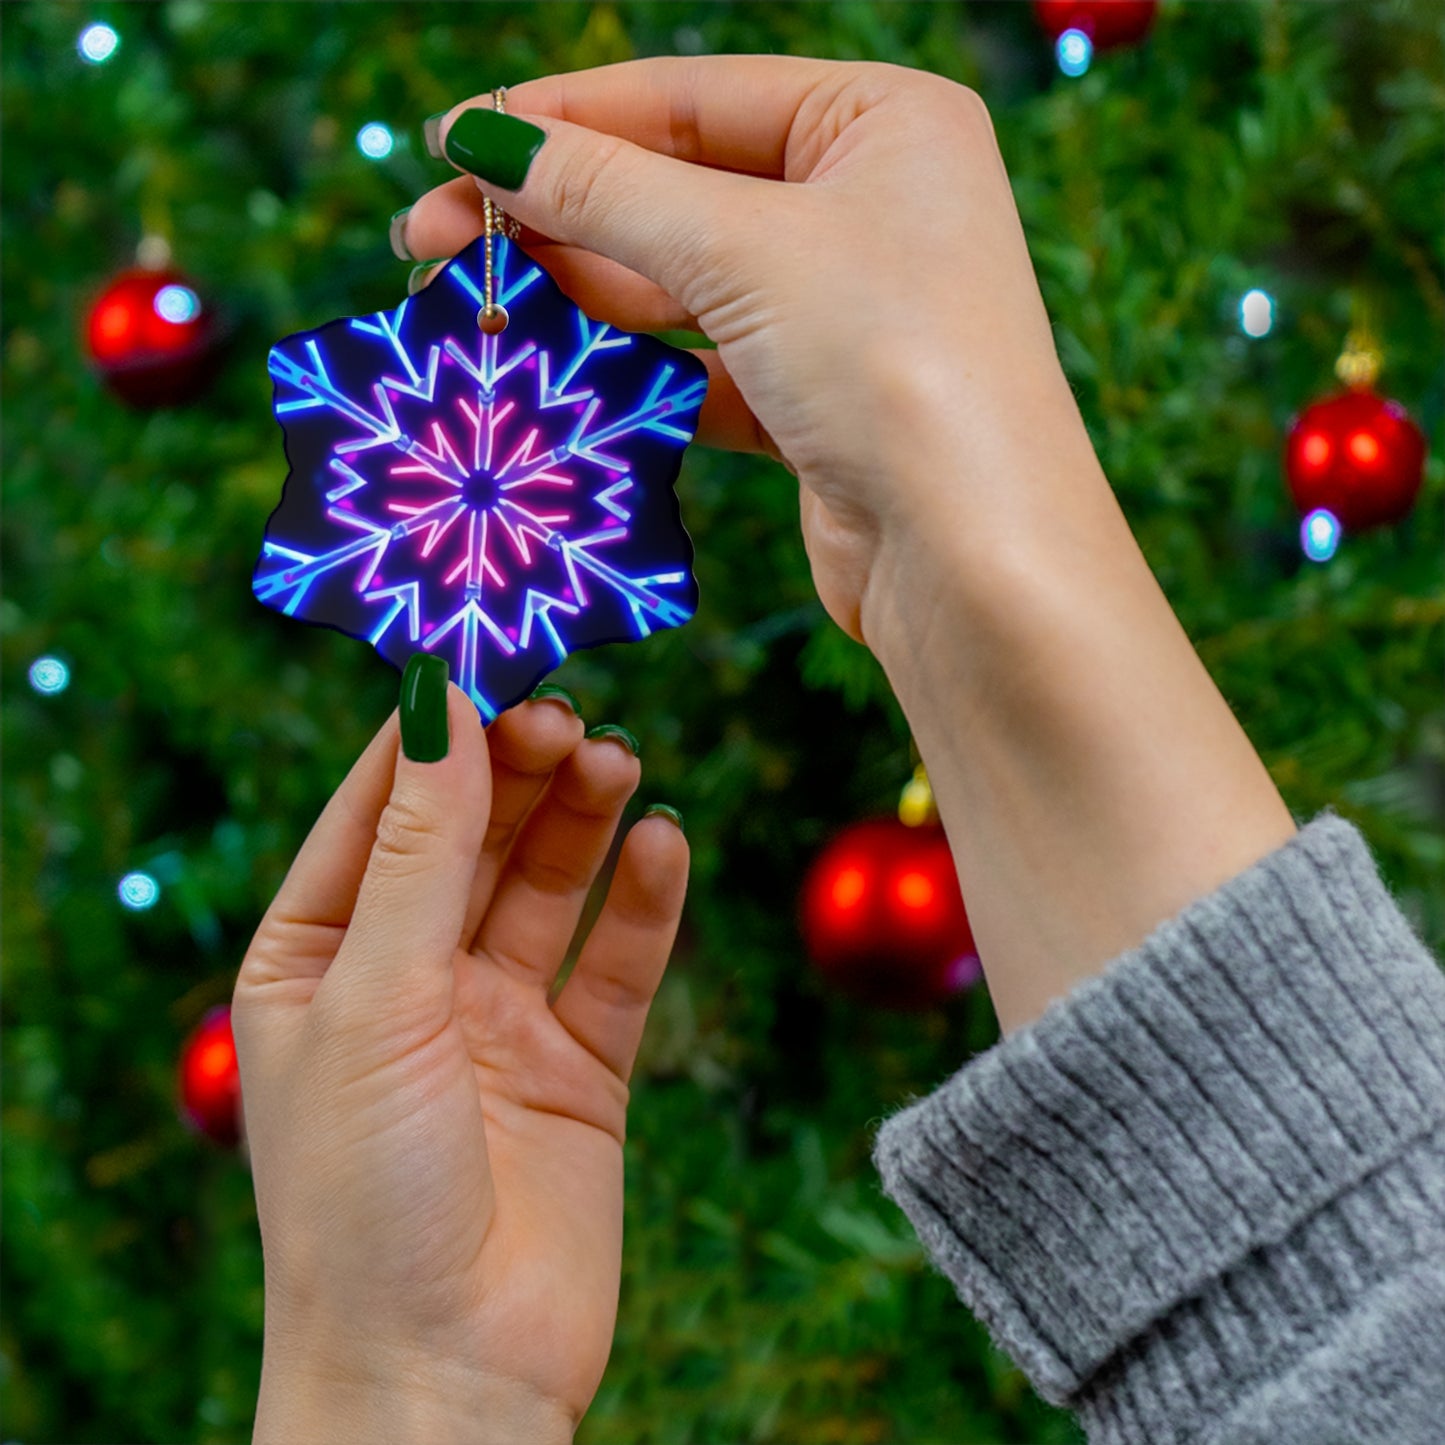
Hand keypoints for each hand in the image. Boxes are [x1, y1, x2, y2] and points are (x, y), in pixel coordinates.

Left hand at [232, 681, 686, 1441]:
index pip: (377, 810)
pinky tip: (665, 844)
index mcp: (318, 958)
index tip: (488, 653)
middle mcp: (408, 979)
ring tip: (620, 761)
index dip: (432, 733)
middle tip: (571, 712)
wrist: (446, 1377)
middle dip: (519, 770)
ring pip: (549, 886)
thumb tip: (439, 703)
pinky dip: (644, 902)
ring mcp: (497, 1021)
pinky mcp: (579, 1067)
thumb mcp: (377, 999)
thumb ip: (420, 851)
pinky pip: (617, 962)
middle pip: (473, 837)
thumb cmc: (364, 1196)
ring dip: (584, 820)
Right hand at [401, 56, 1086, 644]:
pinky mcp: (817, 401)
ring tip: (470, 299)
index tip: (450, 142)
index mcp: (882, 121)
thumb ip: (608, 191)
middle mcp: (869, 203)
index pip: (688, 97)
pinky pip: (701, 363)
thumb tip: (484, 141)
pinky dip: (630, 367)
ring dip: (579, 290)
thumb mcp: (743, 250)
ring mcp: (844, 308)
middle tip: (427, 236)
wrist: (973, 559)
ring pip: (682, 280)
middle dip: (553, 212)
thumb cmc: (893, 365)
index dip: (561, 117)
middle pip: (677, 188)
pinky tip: (550, 367)